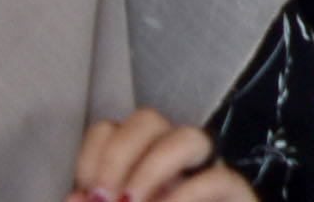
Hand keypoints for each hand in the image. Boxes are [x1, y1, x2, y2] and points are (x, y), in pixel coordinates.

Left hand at [70, 107, 254, 201]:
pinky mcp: (236, 198)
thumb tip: (77, 198)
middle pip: (148, 119)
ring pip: (189, 135)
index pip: (111, 130)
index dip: (94, 154)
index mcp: (134, 174)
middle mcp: (169, 171)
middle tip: (107, 198)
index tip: (86, 193)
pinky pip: (219, 178)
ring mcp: (204, 181)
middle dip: (120, 153)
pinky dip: (185, 195)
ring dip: (152, 167)